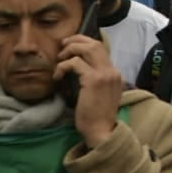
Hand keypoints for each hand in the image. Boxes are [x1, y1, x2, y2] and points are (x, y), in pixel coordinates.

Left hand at [55, 34, 122, 148]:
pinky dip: (63, 66)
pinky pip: (75, 63)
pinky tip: (57, 76)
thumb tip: (79, 72)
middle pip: (95, 44)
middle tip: (62, 45)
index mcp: (115, 74)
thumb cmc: (97, 118)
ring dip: (70, 50)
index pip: (101, 50)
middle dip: (77, 40)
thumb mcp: (100, 96)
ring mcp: (104, 74)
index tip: (71, 48)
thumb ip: (95, 82)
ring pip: (87, 48)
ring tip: (59, 59)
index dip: (85, 44)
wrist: (101, 132)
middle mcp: (112, 71)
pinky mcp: (93, 80)